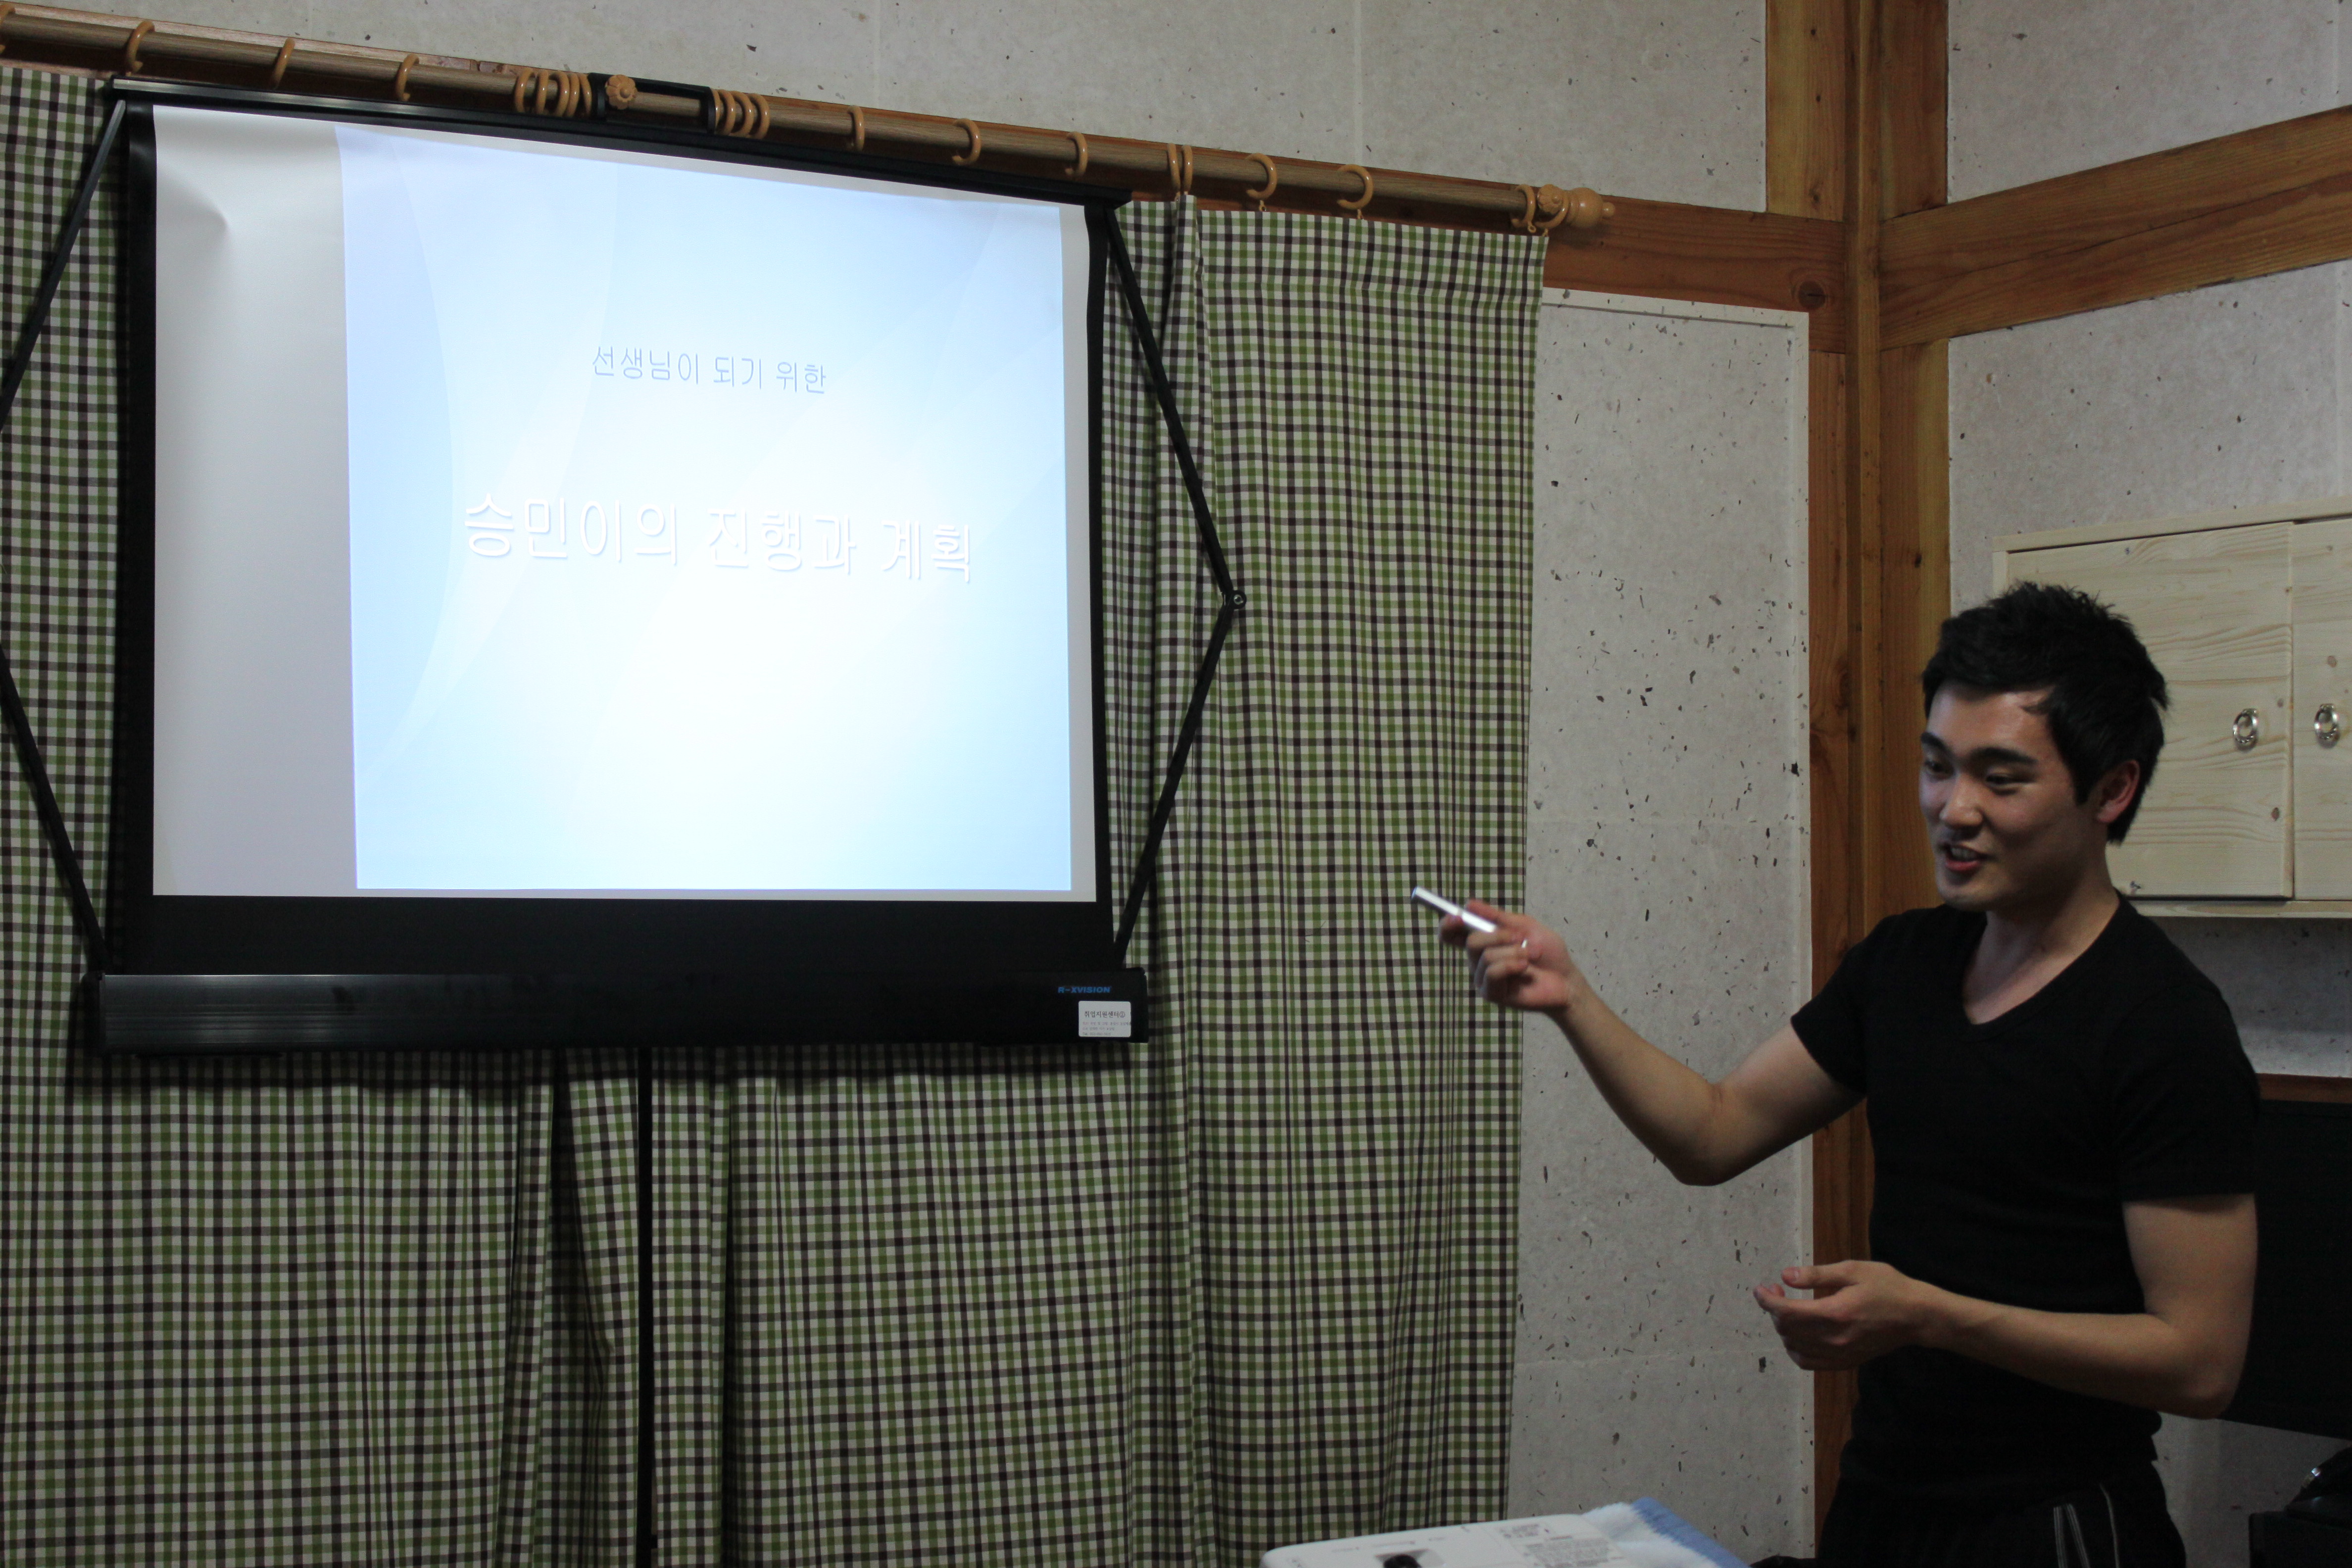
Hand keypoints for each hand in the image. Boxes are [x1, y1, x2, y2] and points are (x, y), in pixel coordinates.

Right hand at [1442, 902, 1583, 1016]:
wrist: (1566, 979)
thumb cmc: (1547, 953)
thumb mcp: (1525, 927)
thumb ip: (1497, 917)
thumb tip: (1469, 904)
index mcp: (1483, 942)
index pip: (1453, 935)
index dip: (1448, 925)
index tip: (1457, 917)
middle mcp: (1478, 961)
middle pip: (1471, 941)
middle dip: (1499, 936)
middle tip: (1519, 938)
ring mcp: (1483, 978)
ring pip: (1486, 956)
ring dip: (1514, 952)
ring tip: (1530, 957)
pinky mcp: (1492, 993)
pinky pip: (1493, 972)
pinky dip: (1512, 965)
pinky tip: (1525, 968)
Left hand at [1753, 1260, 1944, 1370]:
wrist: (1917, 1317)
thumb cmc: (1887, 1287)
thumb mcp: (1853, 1270)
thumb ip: (1817, 1275)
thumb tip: (1785, 1276)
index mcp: (1835, 1314)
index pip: (1786, 1313)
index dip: (1766, 1300)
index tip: (1760, 1289)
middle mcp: (1834, 1339)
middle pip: (1787, 1330)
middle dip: (1774, 1310)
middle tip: (1778, 1291)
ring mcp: (1840, 1354)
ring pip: (1794, 1348)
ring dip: (1783, 1329)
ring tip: (1789, 1309)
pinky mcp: (1845, 1362)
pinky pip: (1808, 1362)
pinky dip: (1795, 1349)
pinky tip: (1799, 1333)